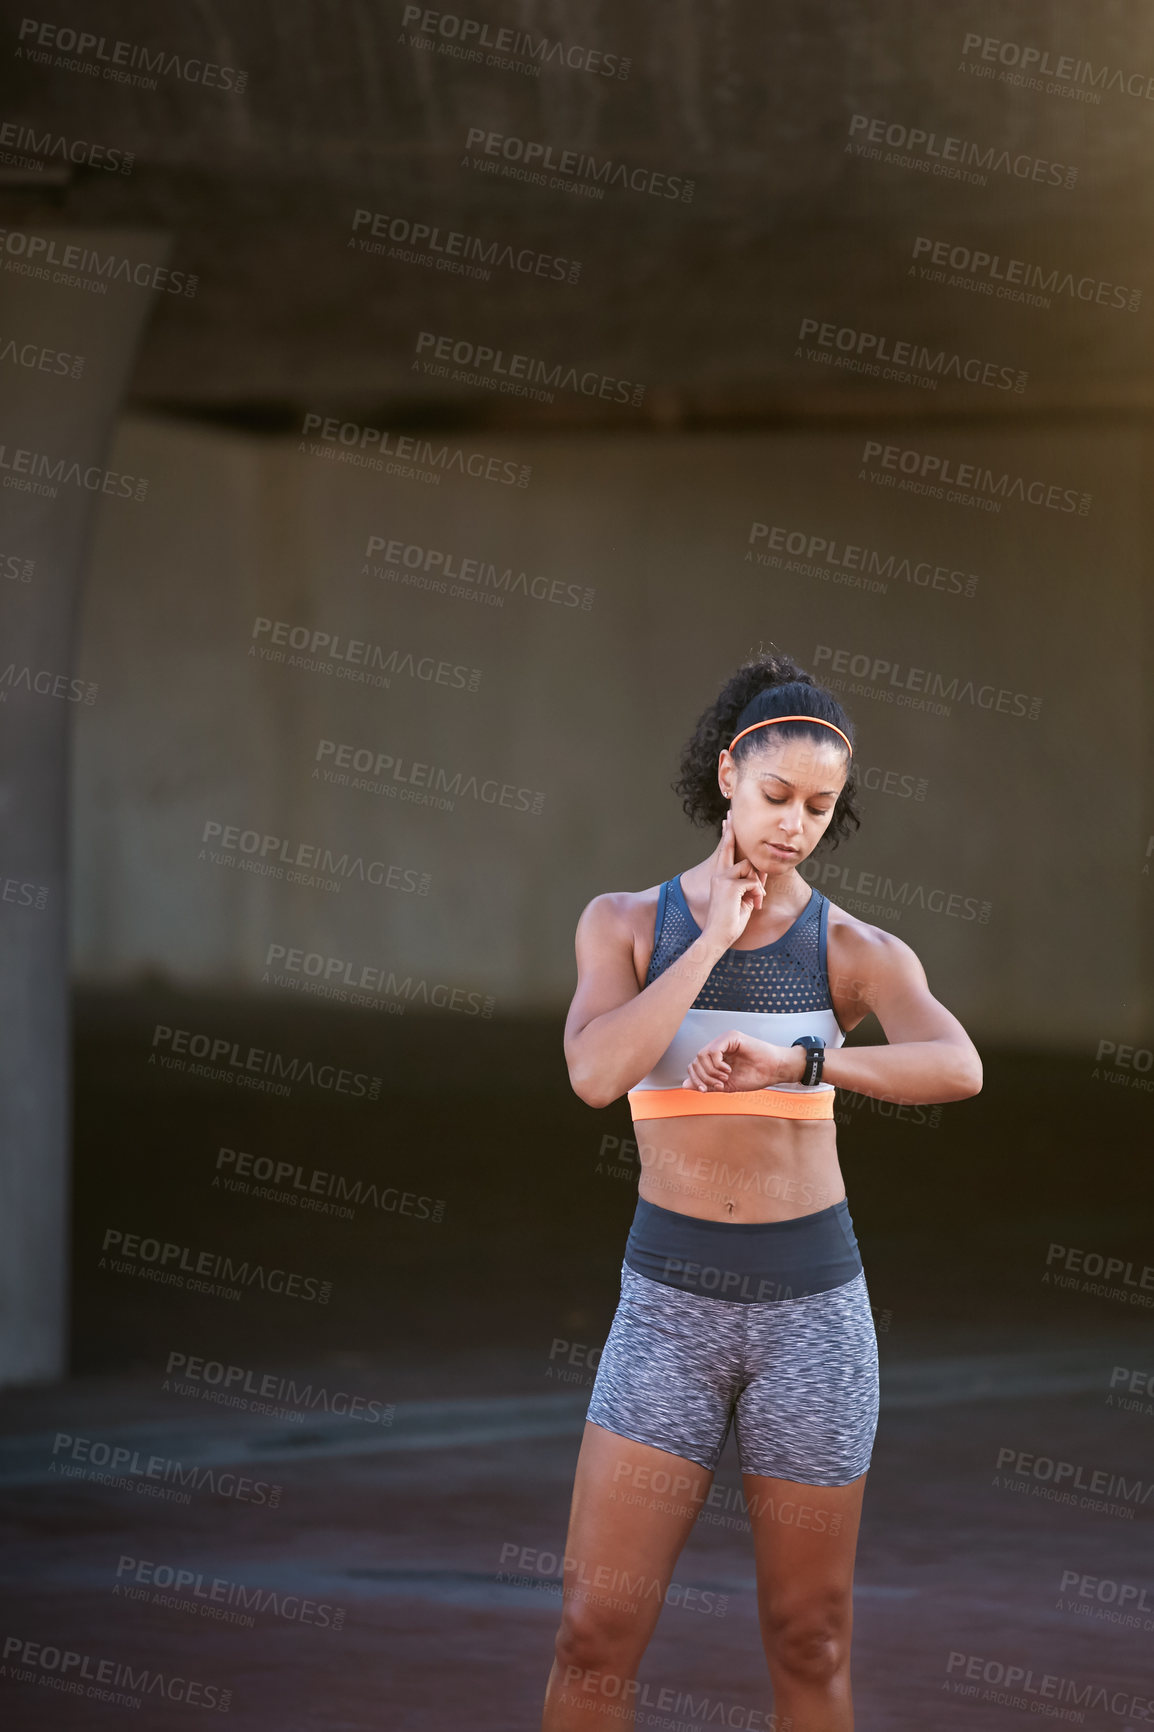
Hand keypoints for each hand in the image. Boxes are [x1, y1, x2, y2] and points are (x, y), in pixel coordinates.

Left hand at [681, 1031, 802, 1091]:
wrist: (774, 1071)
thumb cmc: (754, 1077)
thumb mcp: (726, 1085)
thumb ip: (706, 1084)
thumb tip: (684, 1085)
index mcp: (715, 1057)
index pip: (694, 1065)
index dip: (696, 1079)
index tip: (706, 1090)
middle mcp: (718, 1046)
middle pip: (695, 1061)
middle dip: (703, 1078)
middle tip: (719, 1084)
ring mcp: (724, 1040)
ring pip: (701, 1055)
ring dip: (711, 1072)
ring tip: (725, 1077)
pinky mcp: (731, 1037)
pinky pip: (713, 1051)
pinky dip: (717, 1064)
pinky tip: (728, 1070)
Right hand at [700, 811, 767, 951]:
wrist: (718, 936)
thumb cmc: (730, 922)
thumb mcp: (742, 899)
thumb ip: (748, 883)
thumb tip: (759, 872)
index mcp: (719, 877)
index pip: (724, 852)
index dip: (727, 836)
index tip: (727, 821)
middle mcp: (718, 874)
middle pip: (729, 848)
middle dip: (731, 832)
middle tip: (730, 815)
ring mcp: (723, 879)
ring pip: (749, 868)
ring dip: (757, 884)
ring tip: (756, 900)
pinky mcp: (731, 886)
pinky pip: (754, 882)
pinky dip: (759, 894)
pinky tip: (755, 905)